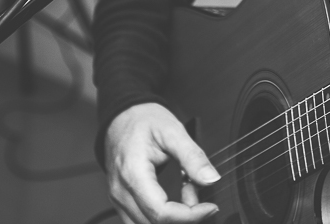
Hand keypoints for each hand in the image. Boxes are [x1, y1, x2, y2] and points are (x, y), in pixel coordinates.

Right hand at [105, 102, 220, 223]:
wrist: (122, 116)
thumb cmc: (144, 120)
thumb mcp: (173, 131)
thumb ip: (192, 157)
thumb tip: (211, 179)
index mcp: (133, 174)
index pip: (161, 212)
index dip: (190, 216)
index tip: (211, 207)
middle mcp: (120, 192)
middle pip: (155, 223)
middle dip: (184, 214)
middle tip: (198, 191)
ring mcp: (118, 199)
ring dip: (173, 216)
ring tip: (187, 191)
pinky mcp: (121, 201)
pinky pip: (141, 219)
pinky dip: (163, 215)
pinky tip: (176, 197)